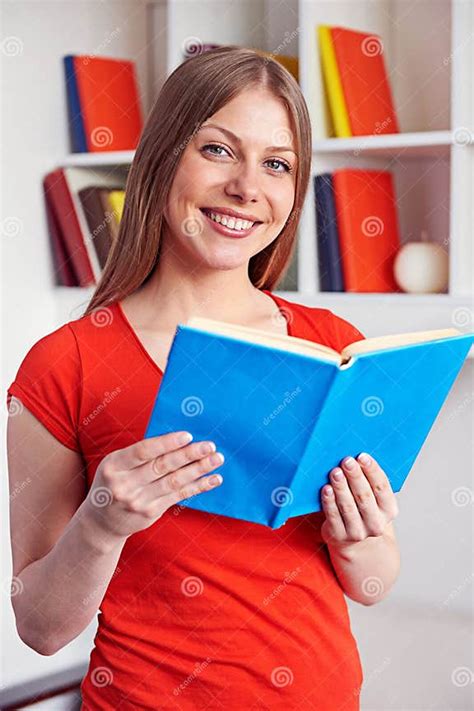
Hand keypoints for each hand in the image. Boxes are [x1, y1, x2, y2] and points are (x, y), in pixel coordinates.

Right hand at [84, 431, 223, 540]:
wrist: (101, 522)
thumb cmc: (114, 481)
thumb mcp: (117, 464)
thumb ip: (141, 454)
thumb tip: (179, 439)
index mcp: (114, 466)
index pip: (143, 452)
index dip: (167, 443)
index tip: (188, 436)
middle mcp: (125, 484)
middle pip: (163, 466)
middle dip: (189, 454)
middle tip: (210, 446)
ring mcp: (138, 501)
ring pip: (174, 481)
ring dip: (199, 469)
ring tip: (217, 459)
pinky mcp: (151, 512)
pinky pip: (179, 496)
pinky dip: (198, 486)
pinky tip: (213, 479)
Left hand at [320, 452, 398, 547]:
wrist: (355, 541)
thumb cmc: (363, 509)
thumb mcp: (373, 499)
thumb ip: (369, 481)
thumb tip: (356, 457)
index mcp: (389, 510)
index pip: (382, 488)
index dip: (372, 471)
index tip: (362, 456)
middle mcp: (376, 523)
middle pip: (364, 496)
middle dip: (355, 476)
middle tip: (347, 461)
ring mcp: (358, 532)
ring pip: (348, 506)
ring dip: (341, 487)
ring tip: (335, 472)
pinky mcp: (339, 535)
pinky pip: (333, 516)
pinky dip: (329, 501)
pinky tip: (326, 489)